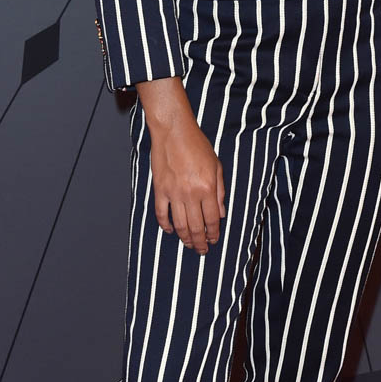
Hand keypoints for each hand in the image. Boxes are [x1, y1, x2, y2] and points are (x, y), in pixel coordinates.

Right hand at [149, 116, 225, 254]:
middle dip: (200, 242)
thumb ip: (220, 191)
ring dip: (185, 238)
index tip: (214, 240)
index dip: (213, 234)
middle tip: (202, 250)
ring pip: (180, 225)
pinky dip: (166, 225)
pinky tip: (171, 231)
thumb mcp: (216, 165)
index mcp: (207, 188)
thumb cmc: (197, 145)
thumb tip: (221, 214)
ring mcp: (173, 193)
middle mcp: (191, 194)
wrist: (174, 131)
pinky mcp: (160, 189)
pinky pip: (162, 214)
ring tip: (189, 244)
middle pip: (196, 227)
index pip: (212, 220)